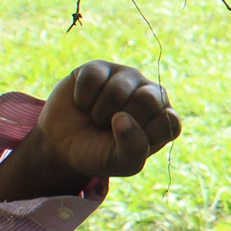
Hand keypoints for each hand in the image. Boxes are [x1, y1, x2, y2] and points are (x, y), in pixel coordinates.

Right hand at [30, 61, 181, 181]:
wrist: (63, 144)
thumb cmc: (99, 153)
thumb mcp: (120, 162)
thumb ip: (132, 148)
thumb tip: (123, 118)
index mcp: (164, 118)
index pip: (168, 121)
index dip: (141, 136)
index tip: (126, 143)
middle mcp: (151, 93)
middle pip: (147, 99)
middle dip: (121, 120)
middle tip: (111, 127)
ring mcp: (126, 77)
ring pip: (117, 89)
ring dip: (99, 111)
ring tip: (97, 117)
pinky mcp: (100, 67)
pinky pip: (92, 78)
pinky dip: (82, 98)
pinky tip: (83, 103)